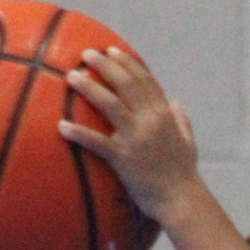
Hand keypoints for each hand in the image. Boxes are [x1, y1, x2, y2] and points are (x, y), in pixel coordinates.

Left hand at [59, 47, 198, 222]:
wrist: (181, 200)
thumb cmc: (183, 174)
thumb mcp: (188, 142)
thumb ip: (182, 121)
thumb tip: (177, 103)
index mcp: (164, 115)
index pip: (145, 80)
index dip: (127, 63)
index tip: (111, 50)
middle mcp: (151, 121)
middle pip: (126, 84)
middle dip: (105, 65)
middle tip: (86, 54)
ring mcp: (137, 139)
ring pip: (110, 104)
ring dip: (90, 87)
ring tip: (71, 76)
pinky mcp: (124, 159)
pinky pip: (97, 143)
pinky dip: (79, 133)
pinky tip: (61, 126)